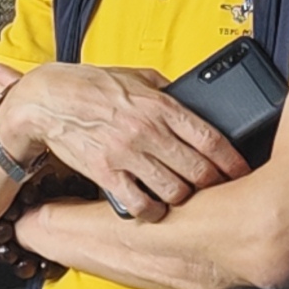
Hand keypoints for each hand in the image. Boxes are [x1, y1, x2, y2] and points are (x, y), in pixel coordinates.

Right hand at [0, 63, 247, 221]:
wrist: (48, 99)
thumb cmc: (91, 86)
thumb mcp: (138, 76)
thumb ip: (167, 91)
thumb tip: (192, 102)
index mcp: (161, 106)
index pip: (211, 139)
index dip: (232, 161)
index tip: (240, 172)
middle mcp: (148, 131)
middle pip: (198, 171)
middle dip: (213, 185)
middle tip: (217, 190)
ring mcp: (127, 154)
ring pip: (174, 192)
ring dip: (183, 199)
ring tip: (183, 197)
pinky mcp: (106, 173)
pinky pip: (139, 205)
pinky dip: (152, 212)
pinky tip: (154, 209)